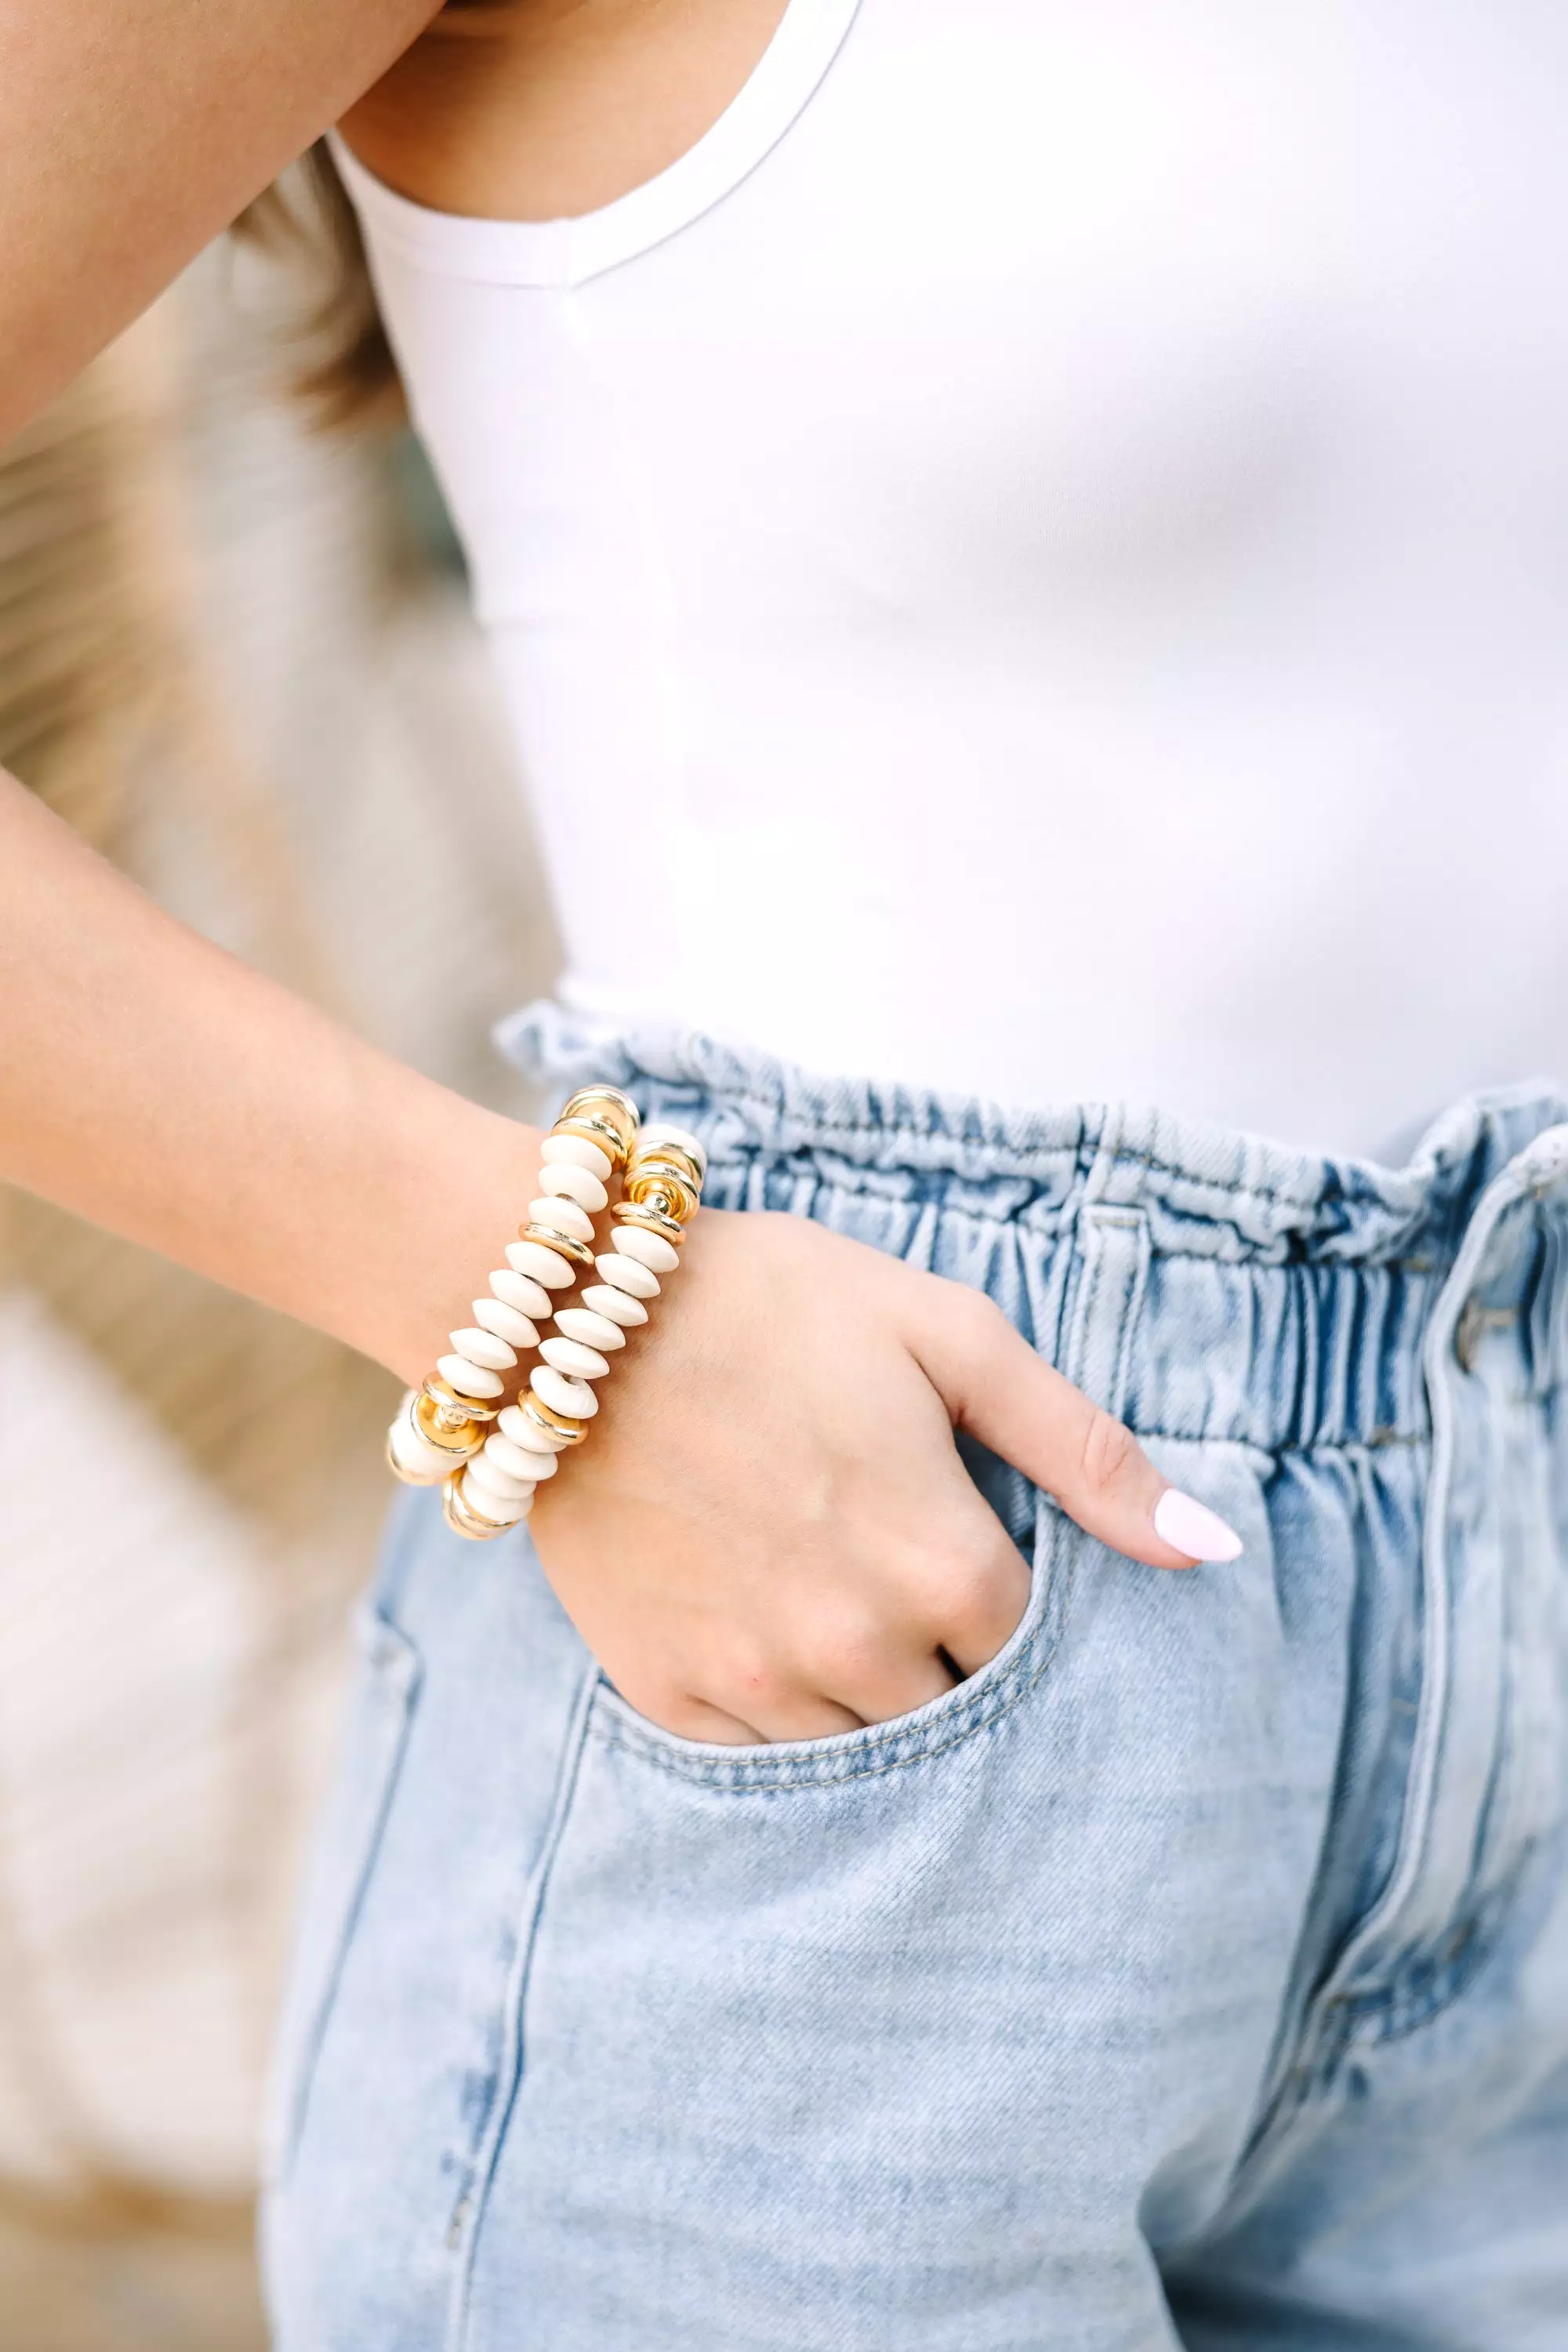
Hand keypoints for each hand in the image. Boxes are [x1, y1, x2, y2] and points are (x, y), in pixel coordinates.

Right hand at [527, 1208, 1241, 1744]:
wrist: (570, 1311)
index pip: (1036, 1656)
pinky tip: (774, 1641)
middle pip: (959, 1721)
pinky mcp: (663, 1688)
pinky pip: (758, 1762)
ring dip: (875, 1700)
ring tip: (846, 1613)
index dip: (1021, 1611)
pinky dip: (783, 1717)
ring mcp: (751, 1679)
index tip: (990, 1565)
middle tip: (914, 1587)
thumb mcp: (948, 1335)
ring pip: (864, 1755)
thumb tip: (1209, 1550)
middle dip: (956, 1665)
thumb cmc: (774, 1302)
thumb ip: (1084, 1449)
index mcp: (938, 1562)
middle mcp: (853, 1645)